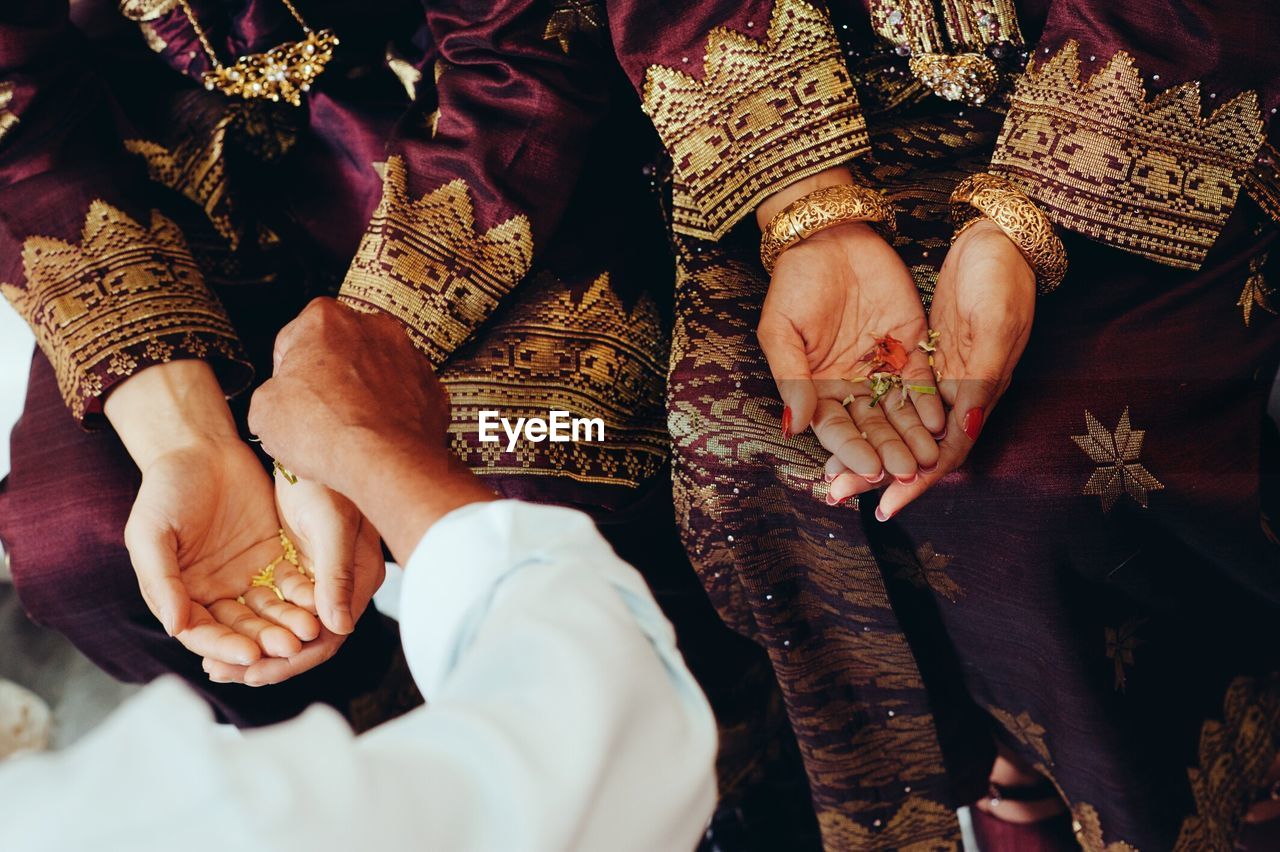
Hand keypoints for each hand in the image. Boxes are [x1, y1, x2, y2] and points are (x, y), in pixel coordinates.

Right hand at [107, 361, 319, 665]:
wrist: (200, 447)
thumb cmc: (166, 489)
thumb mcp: (152, 533)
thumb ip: (162, 580)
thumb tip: (175, 627)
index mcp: (181, 595)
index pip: (203, 633)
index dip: (225, 647)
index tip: (250, 655)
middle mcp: (216, 593)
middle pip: (242, 629)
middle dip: (265, 641)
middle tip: (291, 648)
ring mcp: (247, 576)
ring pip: (270, 610)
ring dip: (288, 624)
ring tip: (309, 632)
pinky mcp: (275, 555)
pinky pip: (291, 582)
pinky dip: (303, 595)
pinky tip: (319, 603)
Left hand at [202, 478, 385, 686]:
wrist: (308, 437)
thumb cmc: (327, 476)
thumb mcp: (332, 523)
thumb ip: (337, 574)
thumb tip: (338, 628)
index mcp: (359, 579)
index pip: (327, 637)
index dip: (290, 660)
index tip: (252, 671)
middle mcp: (340, 585)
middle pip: (301, 639)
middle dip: (262, 659)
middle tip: (218, 671)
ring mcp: (315, 576)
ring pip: (280, 624)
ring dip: (248, 642)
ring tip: (209, 658)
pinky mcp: (292, 564)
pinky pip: (267, 603)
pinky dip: (244, 618)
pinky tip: (212, 626)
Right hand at [249, 298, 494, 563]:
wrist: (387, 463)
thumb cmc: (329, 432)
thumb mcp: (264, 411)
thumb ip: (269, 392)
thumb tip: (275, 403)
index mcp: (324, 318)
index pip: (292, 339)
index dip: (285, 373)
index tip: (287, 395)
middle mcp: (371, 327)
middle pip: (337, 352)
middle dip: (327, 378)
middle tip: (315, 414)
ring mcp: (406, 354)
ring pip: (373, 371)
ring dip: (360, 393)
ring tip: (346, 429)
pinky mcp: (430, 385)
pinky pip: (402, 394)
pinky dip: (391, 410)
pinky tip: (374, 435)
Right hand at [759, 219, 945, 487]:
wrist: (827, 238)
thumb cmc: (794, 284)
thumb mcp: (780, 331)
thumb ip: (791, 379)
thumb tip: (793, 427)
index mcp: (816, 389)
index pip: (836, 430)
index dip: (853, 452)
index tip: (869, 469)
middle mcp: (851, 387)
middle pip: (873, 428)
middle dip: (890, 450)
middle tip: (906, 470)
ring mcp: (882, 369)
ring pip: (900, 412)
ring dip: (914, 435)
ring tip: (929, 456)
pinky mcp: (910, 346)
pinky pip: (922, 380)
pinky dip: (930, 400)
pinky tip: (939, 419)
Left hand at [828, 218, 1035, 517]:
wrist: (999, 237)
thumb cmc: (1002, 279)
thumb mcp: (993, 327)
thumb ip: (979, 379)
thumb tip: (964, 428)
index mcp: (979, 394)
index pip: (943, 452)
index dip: (914, 481)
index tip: (884, 508)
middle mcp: (959, 393)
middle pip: (912, 445)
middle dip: (877, 471)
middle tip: (836, 492)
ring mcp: (941, 374)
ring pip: (897, 423)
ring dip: (867, 445)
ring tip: (830, 468)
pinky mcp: (924, 353)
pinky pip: (892, 392)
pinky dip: (870, 411)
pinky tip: (840, 422)